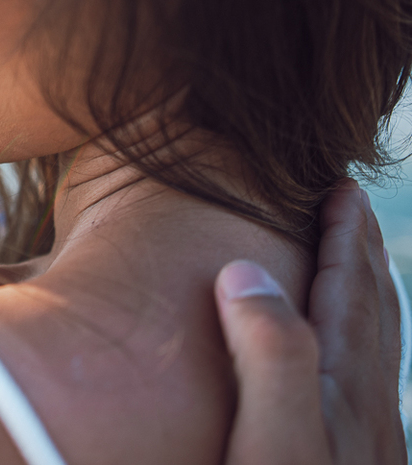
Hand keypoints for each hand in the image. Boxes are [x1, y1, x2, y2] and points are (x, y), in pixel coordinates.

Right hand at [217, 182, 405, 464]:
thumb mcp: (270, 439)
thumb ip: (268, 356)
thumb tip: (245, 271)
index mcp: (347, 389)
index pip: (349, 290)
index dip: (345, 235)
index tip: (340, 188)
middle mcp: (370, 410)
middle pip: (375, 309)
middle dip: (362, 250)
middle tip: (353, 205)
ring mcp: (371, 442)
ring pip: (379, 346)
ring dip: (368, 292)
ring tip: (356, 264)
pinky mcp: (358, 464)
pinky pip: (371, 379)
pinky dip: (363, 342)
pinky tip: (343, 362)